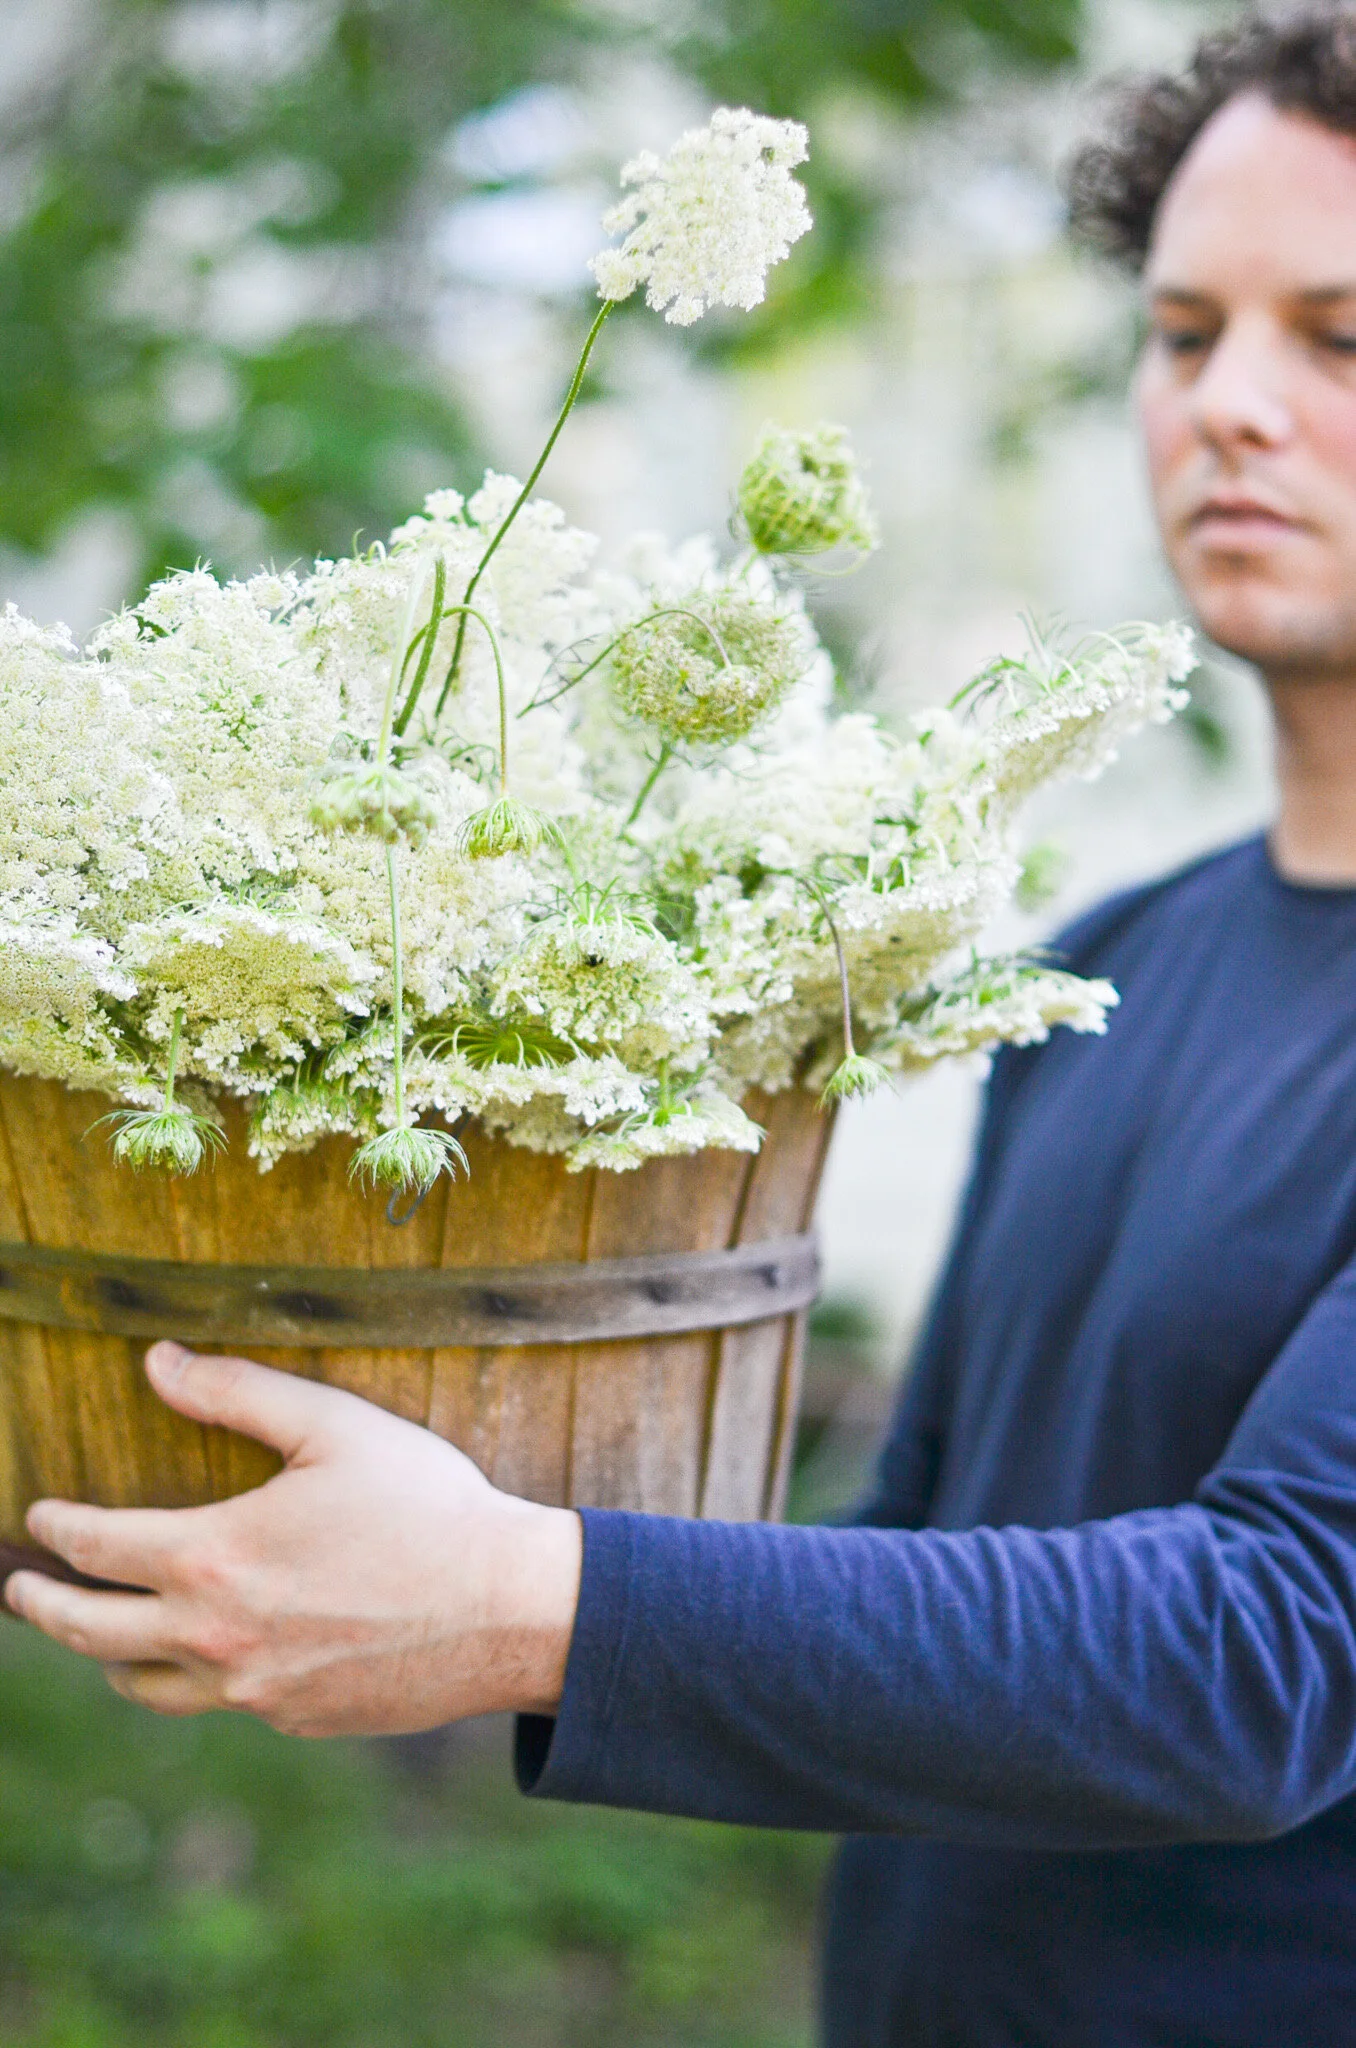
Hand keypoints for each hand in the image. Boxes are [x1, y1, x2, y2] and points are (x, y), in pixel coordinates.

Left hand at [3, 1343, 581, 1736]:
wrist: (507, 1610)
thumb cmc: (428, 1506)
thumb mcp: (334, 1426)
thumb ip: (236, 1393)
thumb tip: (156, 1361)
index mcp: (215, 1557)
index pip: (97, 1548)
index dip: (57, 1529)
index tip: (38, 1517)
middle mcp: (216, 1636)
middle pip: (89, 1632)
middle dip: (42, 1607)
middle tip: (19, 1591)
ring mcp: (252, 1689)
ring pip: (141, 1685)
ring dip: (103, 1655)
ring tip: (94, 1634)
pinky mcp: (292, 1719)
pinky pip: (217, 1701)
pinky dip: (189, 1676)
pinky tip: (205, 1652)